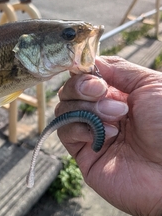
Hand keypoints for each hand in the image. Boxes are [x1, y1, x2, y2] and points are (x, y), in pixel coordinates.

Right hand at [56, 56, 161, 215]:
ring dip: (86, 108)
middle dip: (82, 87)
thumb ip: (119, 69)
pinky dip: (78, 126)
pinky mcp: (84, 155)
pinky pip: (63, 131)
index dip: (84, 72)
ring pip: (64, 108)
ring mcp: (92, 133)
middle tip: (102, 93)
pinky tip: (106, 134)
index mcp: (121, 93)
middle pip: (70, 89)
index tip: (93, 74)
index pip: (87, 75)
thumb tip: (91, 60)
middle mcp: (103, 111)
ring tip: (116, 117)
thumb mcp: (151, 85)